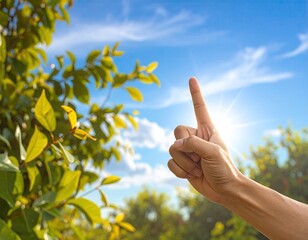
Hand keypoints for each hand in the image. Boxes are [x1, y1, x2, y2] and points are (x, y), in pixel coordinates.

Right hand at [168, 77, 241, 202]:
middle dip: (186, 147)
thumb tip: (175, 145)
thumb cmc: (225, 169)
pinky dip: (179, 171)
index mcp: (207, 129)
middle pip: (177, 130)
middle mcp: (195, 137)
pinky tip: (191, 175)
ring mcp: (188, 151)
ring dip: (185, 163)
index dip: (195, 94)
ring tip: (198, 168)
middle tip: (199, 158)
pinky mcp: (181, 163)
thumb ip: (194, 144)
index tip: (192, 79)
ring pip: (172, 149)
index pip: (199, 108)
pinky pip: (170, 163)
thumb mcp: (213, 152)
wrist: (225, 190)